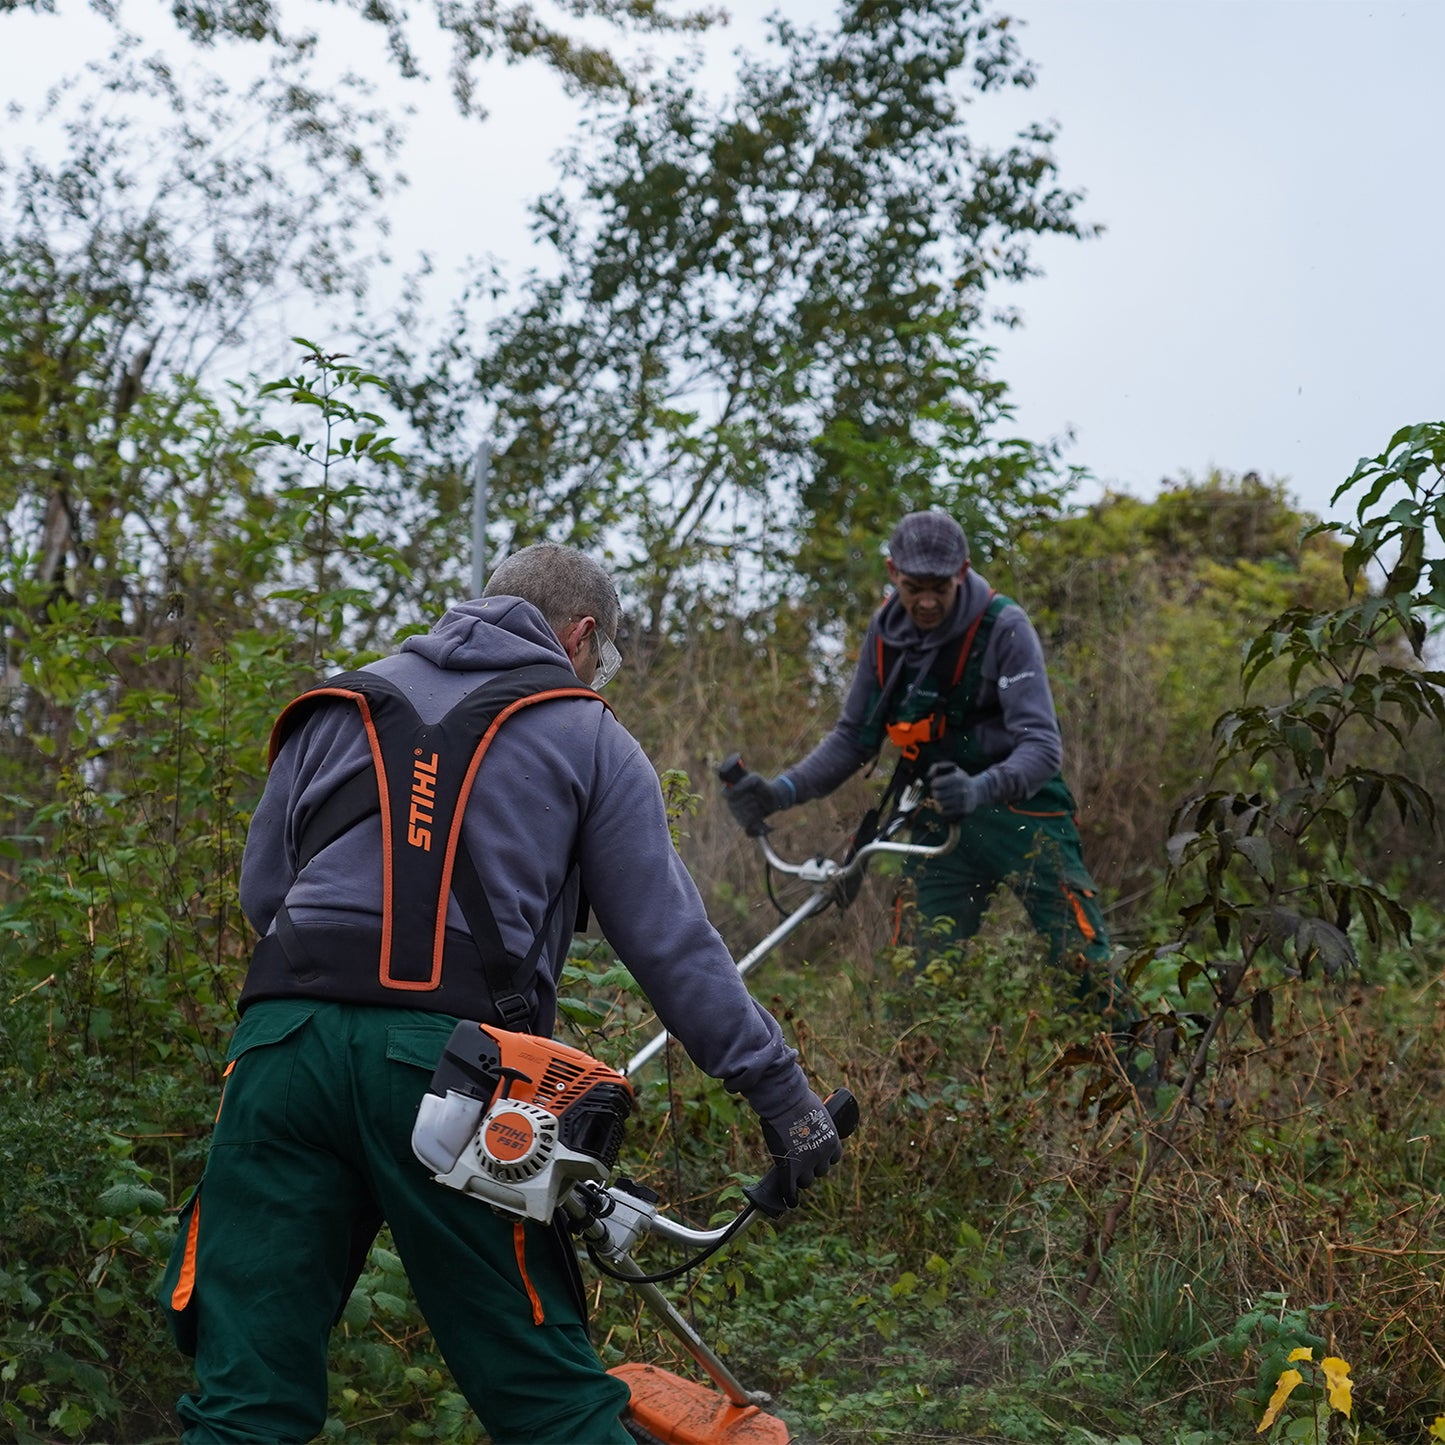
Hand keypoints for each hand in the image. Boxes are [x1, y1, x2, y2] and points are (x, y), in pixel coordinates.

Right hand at [724, 771, 793, 835]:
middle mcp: (731, 802)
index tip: (743, 791)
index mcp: (731, 790)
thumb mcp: (755, 779)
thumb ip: (744, 782)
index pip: (724, 793)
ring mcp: (736, 813)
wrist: (773, 799)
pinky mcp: (742, 822)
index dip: (732, 793)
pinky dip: (755, 816)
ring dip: (752, 807)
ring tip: (758, 803)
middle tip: (754, 796)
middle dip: (747, 800)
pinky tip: (759, 812)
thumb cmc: (762, 787)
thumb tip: (733, 790)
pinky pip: (745, 822)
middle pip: (733, 804)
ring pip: (740, 813)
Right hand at [760, 1090, 842, 1208]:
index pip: (833, 1158)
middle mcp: (822, 1154)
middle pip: (820, 1171)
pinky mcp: (789, 1167)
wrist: (784, 1100)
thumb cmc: (798, 1098)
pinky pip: (790, 1188)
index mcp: (832, 1140)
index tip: (817, 1155)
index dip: (824, 1157)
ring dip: (800, 1177)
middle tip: (802, 1161)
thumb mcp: (816, 1112)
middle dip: (812, 1167)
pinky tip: (789, 1200)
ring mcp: (806, 1163)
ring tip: (793, 1174)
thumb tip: (809, 1126)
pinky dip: (789, 1195)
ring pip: (806, 1181)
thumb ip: (815, 1125)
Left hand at [926, 761, 986, 820]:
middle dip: (935, 793)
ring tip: (944, 798)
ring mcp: (963, 802)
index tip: (936, 784)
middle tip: (938, 792)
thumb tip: (928, 776)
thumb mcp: (951, 769)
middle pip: (937, 795)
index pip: (936, 783)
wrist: (977, 792)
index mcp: (957, 778)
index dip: (933, 784)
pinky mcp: (963, 811)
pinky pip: (944, 813)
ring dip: (939, 802)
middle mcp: (962, 790)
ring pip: (940, 804)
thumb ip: (936, 768)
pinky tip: (947, 805)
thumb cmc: (959, 779)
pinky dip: (943, 809)